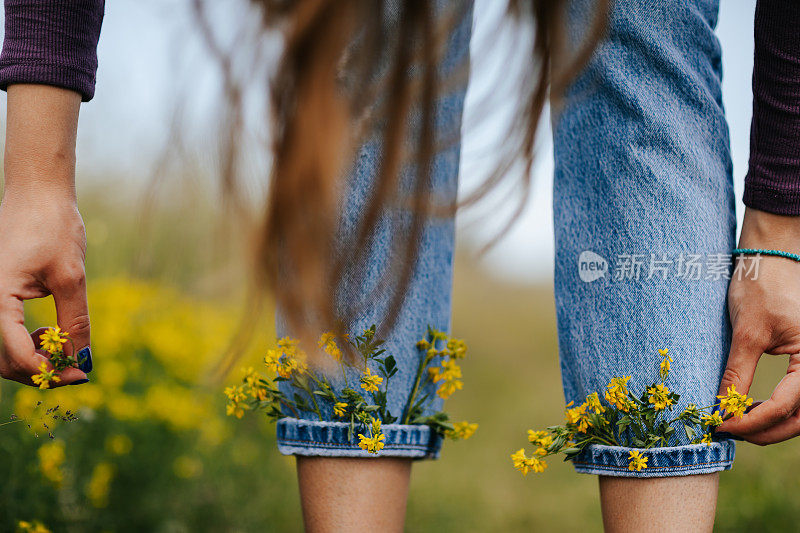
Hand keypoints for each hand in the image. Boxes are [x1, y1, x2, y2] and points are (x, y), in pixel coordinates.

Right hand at [0, 84, 88, 385]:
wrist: (37, 194)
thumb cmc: (53, 227)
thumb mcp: (71, 276)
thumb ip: (74, 320)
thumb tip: (83, 360)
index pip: (13, 351)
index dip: (46, 370)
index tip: (80, 375)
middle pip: (2, 360)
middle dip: (38, 371)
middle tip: (76, 370)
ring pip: (0, 351)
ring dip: (31, 361)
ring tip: (60, 343)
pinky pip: (2, 334)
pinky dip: (24, 344)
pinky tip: (50, 332)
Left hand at [717, 208, 799, 443]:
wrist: (773, 257)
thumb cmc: (763, 286)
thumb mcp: (746, 333)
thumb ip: (736, 374)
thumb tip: (722, 410)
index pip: (786, 406)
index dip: (751, 421)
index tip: (720, 426)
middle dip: (765, 430)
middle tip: (729, 431)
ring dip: (772, 424)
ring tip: (737, 422)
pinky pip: (799, 397)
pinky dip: (778, 410)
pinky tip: (751, 408)